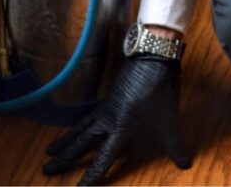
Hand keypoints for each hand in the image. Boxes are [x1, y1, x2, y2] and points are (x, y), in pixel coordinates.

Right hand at [43, 55, 190, 184]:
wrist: (153, 56)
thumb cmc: (161, 88)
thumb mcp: (170, 119)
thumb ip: (175, 145)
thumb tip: (185, 164)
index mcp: (122, 128)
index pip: (104, 159)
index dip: (91, 177)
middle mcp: (108, 120)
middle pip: (82, 144)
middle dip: (65, 158)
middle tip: (46, 170)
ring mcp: (106, 107)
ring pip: (81, 128)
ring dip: (66, 141)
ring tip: (49, 151)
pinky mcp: (108, 97)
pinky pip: (88, 116)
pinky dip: (77, 124)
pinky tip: (74, 128)